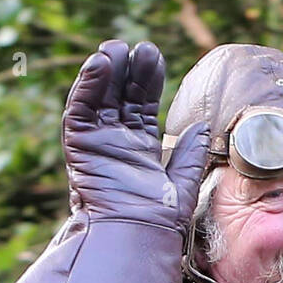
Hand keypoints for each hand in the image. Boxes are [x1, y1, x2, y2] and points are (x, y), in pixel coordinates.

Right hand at [62, 39, 208, 235]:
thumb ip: (190, 154)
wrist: (137, 234)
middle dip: (129, 70)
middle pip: (120, 95)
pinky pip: (80, 109)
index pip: (141, 104)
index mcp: (139, 149)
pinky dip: (87, 85)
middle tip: (141, 49)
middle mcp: (116, 143)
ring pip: (98, 97)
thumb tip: (202, 127)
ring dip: (106, 70)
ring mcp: (96, 142)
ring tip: (117, 48)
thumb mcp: (183, 183)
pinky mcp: (79, 145)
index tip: (154, 57)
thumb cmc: (160, 219)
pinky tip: (99, 63)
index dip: (147, 80)